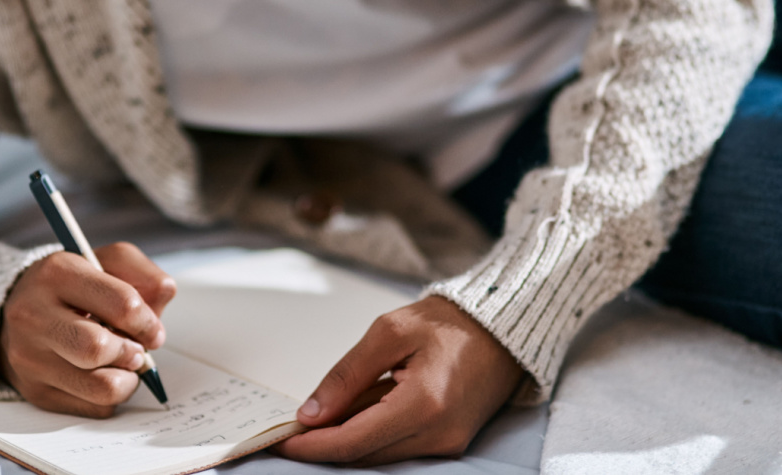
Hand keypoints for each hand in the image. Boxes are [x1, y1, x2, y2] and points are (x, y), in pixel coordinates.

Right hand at [0, 242, 175, 416]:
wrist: (19, 311)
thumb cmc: (73, 287)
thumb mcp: (106, 261)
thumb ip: (142, 272)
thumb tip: (164, 294)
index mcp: (57, 273)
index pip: (121, 303)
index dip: (148, 322)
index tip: (152, 329)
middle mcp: (34, 315)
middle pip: (99, 349)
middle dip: (133, 352)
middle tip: (137, 349)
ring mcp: (29, 357)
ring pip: (100, 387)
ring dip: (127, 379)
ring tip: (124, 364)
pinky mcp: (35, 390)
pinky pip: (93, 408)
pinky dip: (110, 396)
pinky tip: (102, 375)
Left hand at [274, 296, 523, 464]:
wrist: (500, 331)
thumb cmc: (448, 323)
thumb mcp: (389, 332)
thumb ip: (347, 375)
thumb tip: (311, 413)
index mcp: (424, 403)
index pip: (353, 441)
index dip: (312, 445)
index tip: (281, 439)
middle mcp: (439, 434)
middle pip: (364, 457)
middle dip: (323, 446)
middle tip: (290, 430)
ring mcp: (447, 444)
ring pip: (379, 456)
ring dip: (346, 441)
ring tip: (322, 415)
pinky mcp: (449, 443)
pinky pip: (398, 448)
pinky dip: (370, 435)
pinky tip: (354, 414)